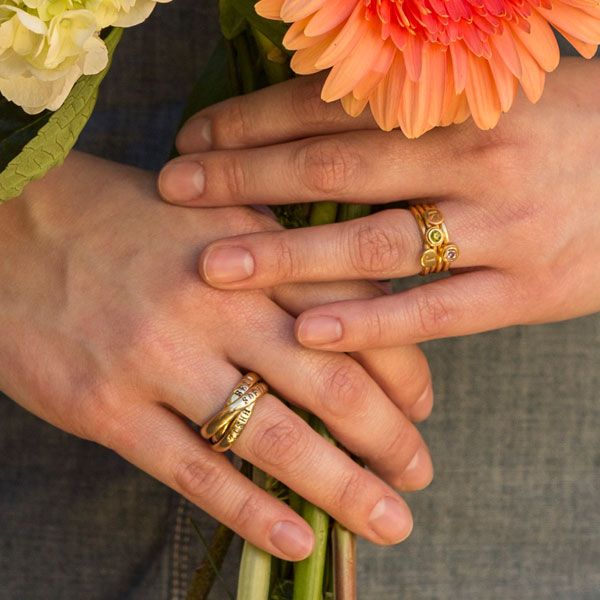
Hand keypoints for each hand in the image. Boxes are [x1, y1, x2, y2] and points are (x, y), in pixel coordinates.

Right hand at [0, 152, 432, 560]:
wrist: (14, 223)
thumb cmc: (126, 218)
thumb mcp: (216, 214)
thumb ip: (283, 256)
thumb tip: (354, 307)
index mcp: (251, 251)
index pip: (358, 316)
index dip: (403, 369)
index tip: (422, 406)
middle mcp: (217, 306)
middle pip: (332, 383)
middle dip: (390, 438)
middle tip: (420, 472)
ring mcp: (161, 360)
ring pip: (275, 437)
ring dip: (343, 488)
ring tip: (390, 520)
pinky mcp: (108, 409)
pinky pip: (195, 470)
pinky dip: (253, 511)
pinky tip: (299, 538)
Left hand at [158, 57, 599, 350]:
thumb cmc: (570, 129)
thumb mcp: (497, 94)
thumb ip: (416, 105)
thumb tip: (320, 107)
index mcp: (460, 102)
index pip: (331, 106)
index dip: (254, 121)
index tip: (193, 138)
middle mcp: (472, 157)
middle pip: (333, 167)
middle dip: (245, 179)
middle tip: (175, 191)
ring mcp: (500, 227)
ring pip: (373, 242)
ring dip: (287, 253)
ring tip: (216, 267)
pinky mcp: (526, 292)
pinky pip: (433, 310)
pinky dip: (369, 323)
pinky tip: (308, 331)